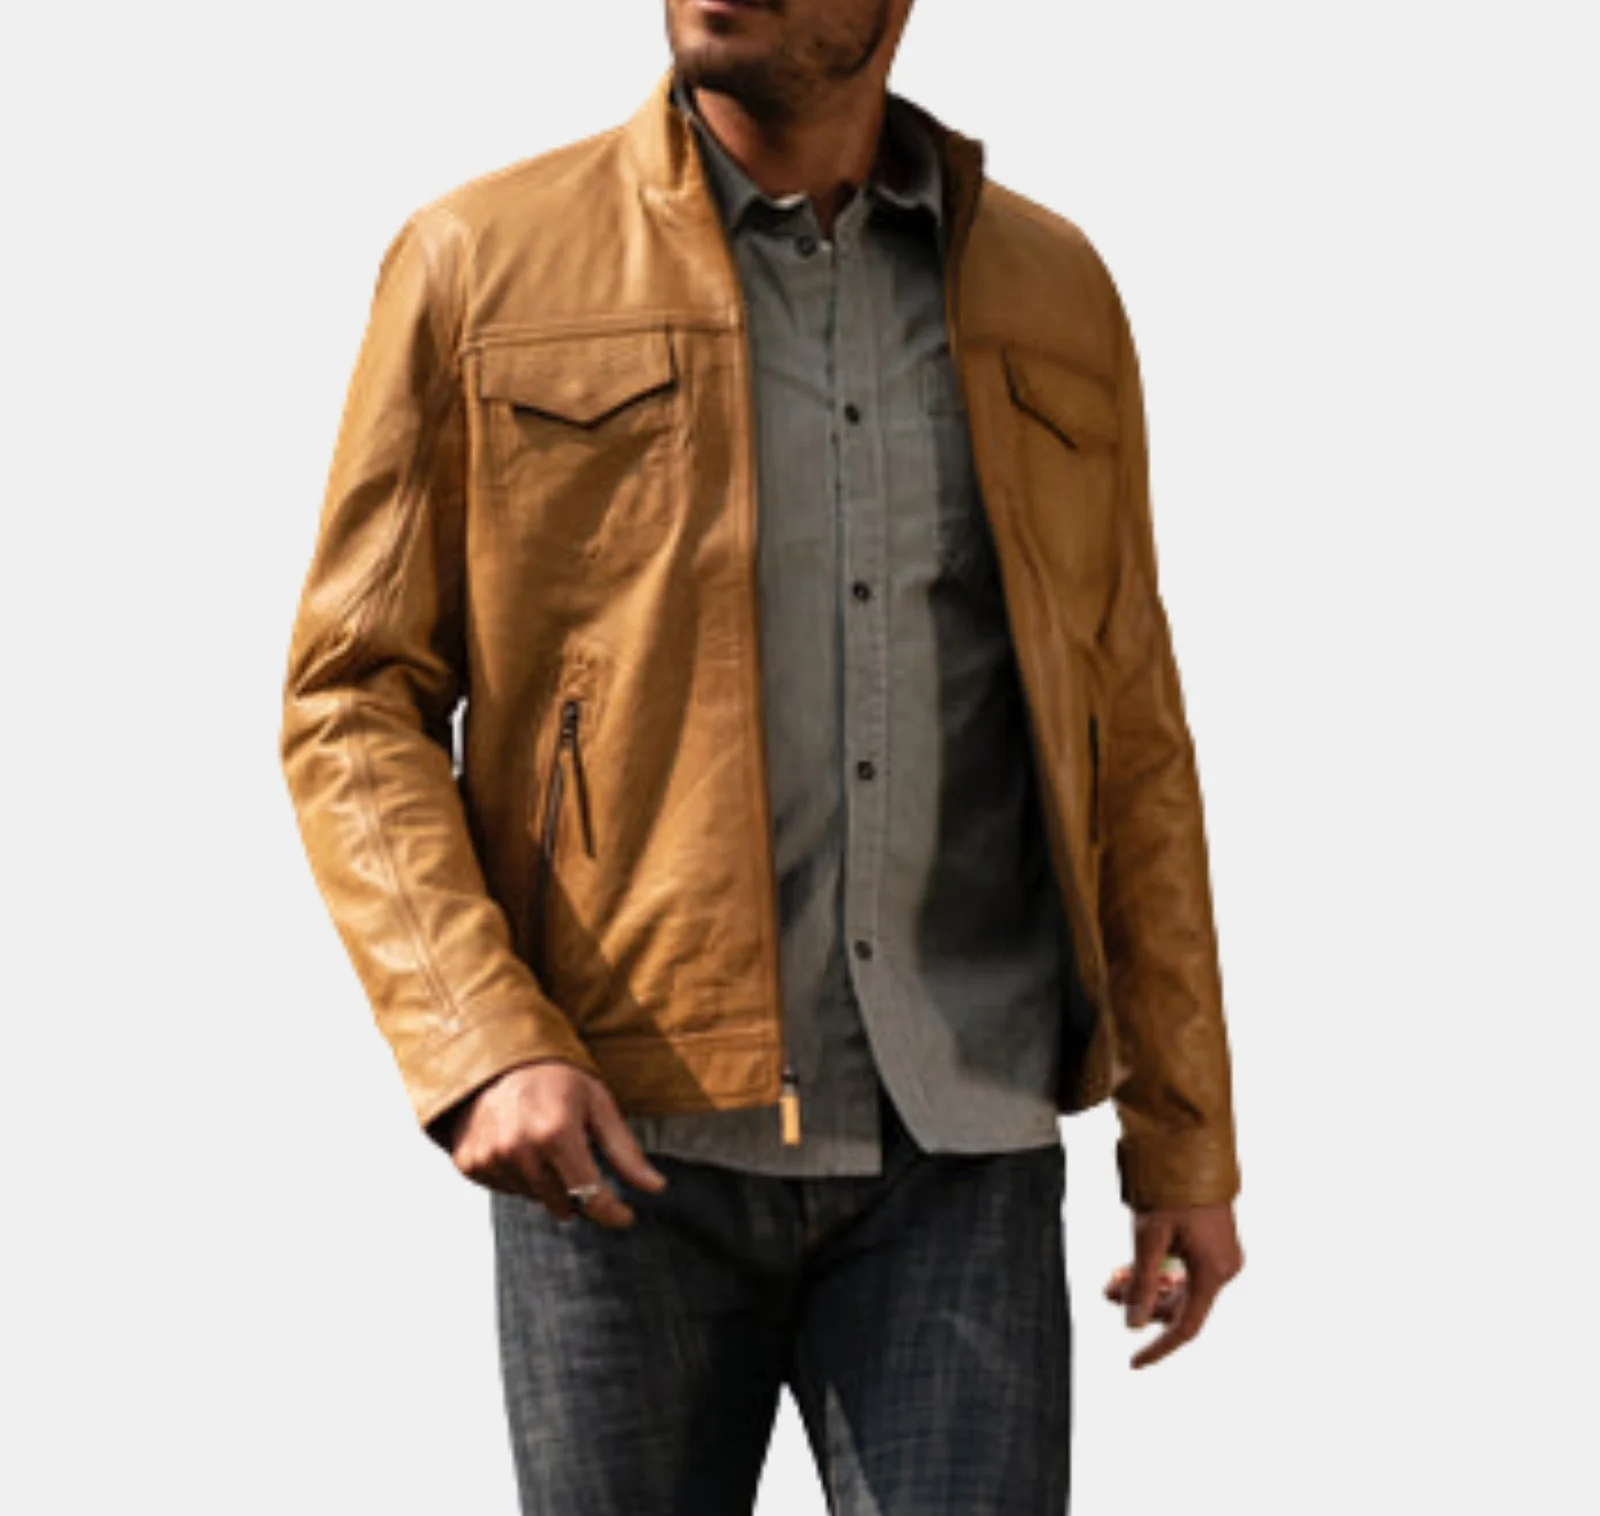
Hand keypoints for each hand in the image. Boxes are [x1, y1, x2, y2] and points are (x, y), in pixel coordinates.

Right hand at [431, 1058, 668, 1227]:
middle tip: (577, 1156)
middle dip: (578, 1190)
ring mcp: (490, 1159)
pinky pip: (506, 1189)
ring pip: (534, 1198)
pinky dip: (519, 1177)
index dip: (613, 1213)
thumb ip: (625, 1151)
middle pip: (563, 1204)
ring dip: (547, 1183)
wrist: (494, 1055)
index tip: (626, 1216)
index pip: (590, 1197)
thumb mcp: (598, 1103)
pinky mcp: (469, 1163)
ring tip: (544, 1142)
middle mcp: (520, 1150)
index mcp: (556, 1134)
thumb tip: (657, 1188)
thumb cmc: (554, 1076)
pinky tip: (520, 1145)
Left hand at [1105, 1202, 1243, 1368]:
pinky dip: (1160, 1271)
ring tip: (1114, 1276)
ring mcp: (1221, 1256)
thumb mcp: (1149, 1237)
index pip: (1186, 1327)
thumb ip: (1141, 1282)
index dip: (1159, 1348)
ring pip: (1181, 1287)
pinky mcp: (1214, 1243)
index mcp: (1214, 1273)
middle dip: (1142, 1302)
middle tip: (1108, 1291)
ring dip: (1147, 1286)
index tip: (1134, 1362)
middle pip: (1180, 1305)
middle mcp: (1224, 1269)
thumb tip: (1132, 1323)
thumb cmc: (1173, 1191)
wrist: (1193, 1149)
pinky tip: (1133, 1265)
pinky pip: (1186, 1270)